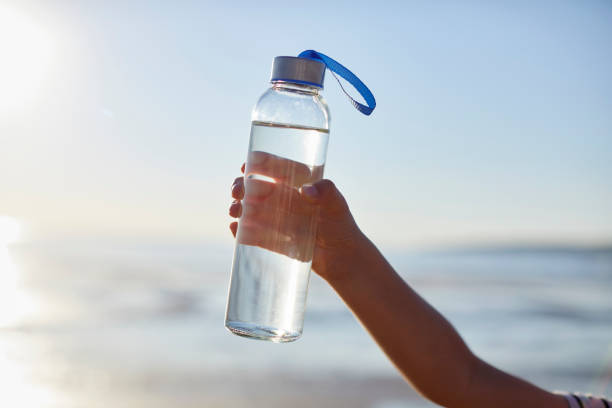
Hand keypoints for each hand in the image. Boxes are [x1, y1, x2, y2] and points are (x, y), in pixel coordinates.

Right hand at [229, 151, 363, 281]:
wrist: (340, 257)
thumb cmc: (341, 226)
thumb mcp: (337, 206)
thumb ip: (326, 193)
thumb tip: (305, 190)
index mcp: (297, 184)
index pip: (276, 169)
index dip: (260, 164)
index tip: (247, 164)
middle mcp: (283, 199)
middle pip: (256, 188)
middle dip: (242, 186)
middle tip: (237, 191)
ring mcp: (275, 219)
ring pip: (250, 209)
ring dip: (239, 207)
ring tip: (235, 211)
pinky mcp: (272, 239)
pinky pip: (252, 233)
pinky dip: (241, 231)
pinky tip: (235, 228)